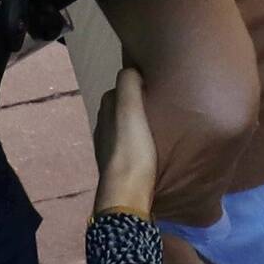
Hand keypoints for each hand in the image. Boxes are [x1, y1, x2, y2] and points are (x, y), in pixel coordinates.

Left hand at [95, 64, 163, 224]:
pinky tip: (150, 148)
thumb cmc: (132, 149)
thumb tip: (132, 69)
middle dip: (136, 104)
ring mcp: (108, 150)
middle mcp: (102, 128)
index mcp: (105, 112)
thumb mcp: (131, 110)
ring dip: (137, 125)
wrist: (127, 195)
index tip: (155, 85)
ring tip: (159, 125)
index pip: (120, 88)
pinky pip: (128, 147)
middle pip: (121, 108)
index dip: (136, 84)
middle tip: (161, 104)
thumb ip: (129, 85)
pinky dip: (137, 142)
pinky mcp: (117, 168)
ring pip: (124, 129)